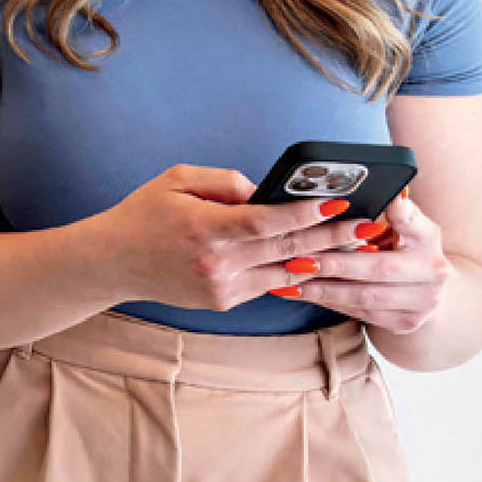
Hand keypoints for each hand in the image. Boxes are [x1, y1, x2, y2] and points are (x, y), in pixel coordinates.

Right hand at [103, 163, 399, 313]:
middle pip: (286, 248)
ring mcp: (222, 288)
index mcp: (205, 228)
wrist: (113, 262)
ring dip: (322, 257)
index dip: (306, 213)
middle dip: (331, 236)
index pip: (266, 221)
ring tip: (356, 245)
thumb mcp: (178, 180)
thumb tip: (267, 192)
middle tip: (368, 226)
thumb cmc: (145, 213)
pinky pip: (269, 285)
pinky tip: (319, 259)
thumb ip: (225, 182)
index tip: (339, 203)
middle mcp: (217, 263)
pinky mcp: (223, 302)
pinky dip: (294, 271)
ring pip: (284, 271)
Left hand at [275, 189, 452, 334]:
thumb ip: (400, 210)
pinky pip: (360, 314)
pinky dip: (330, 302)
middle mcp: (430, 282)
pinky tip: (305, 292)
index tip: (332, 216)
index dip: (370, 225)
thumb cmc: (414, 247)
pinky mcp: (403, 324)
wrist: (433, 289)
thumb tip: (393, 190)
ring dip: (324, 289)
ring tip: (291, 277)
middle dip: (333, 264)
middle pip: (375, 271)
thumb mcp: (413, 224)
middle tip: (297, 257)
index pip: (401, 229)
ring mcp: (418, 308)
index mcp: (431, 245)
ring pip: (363, 299)